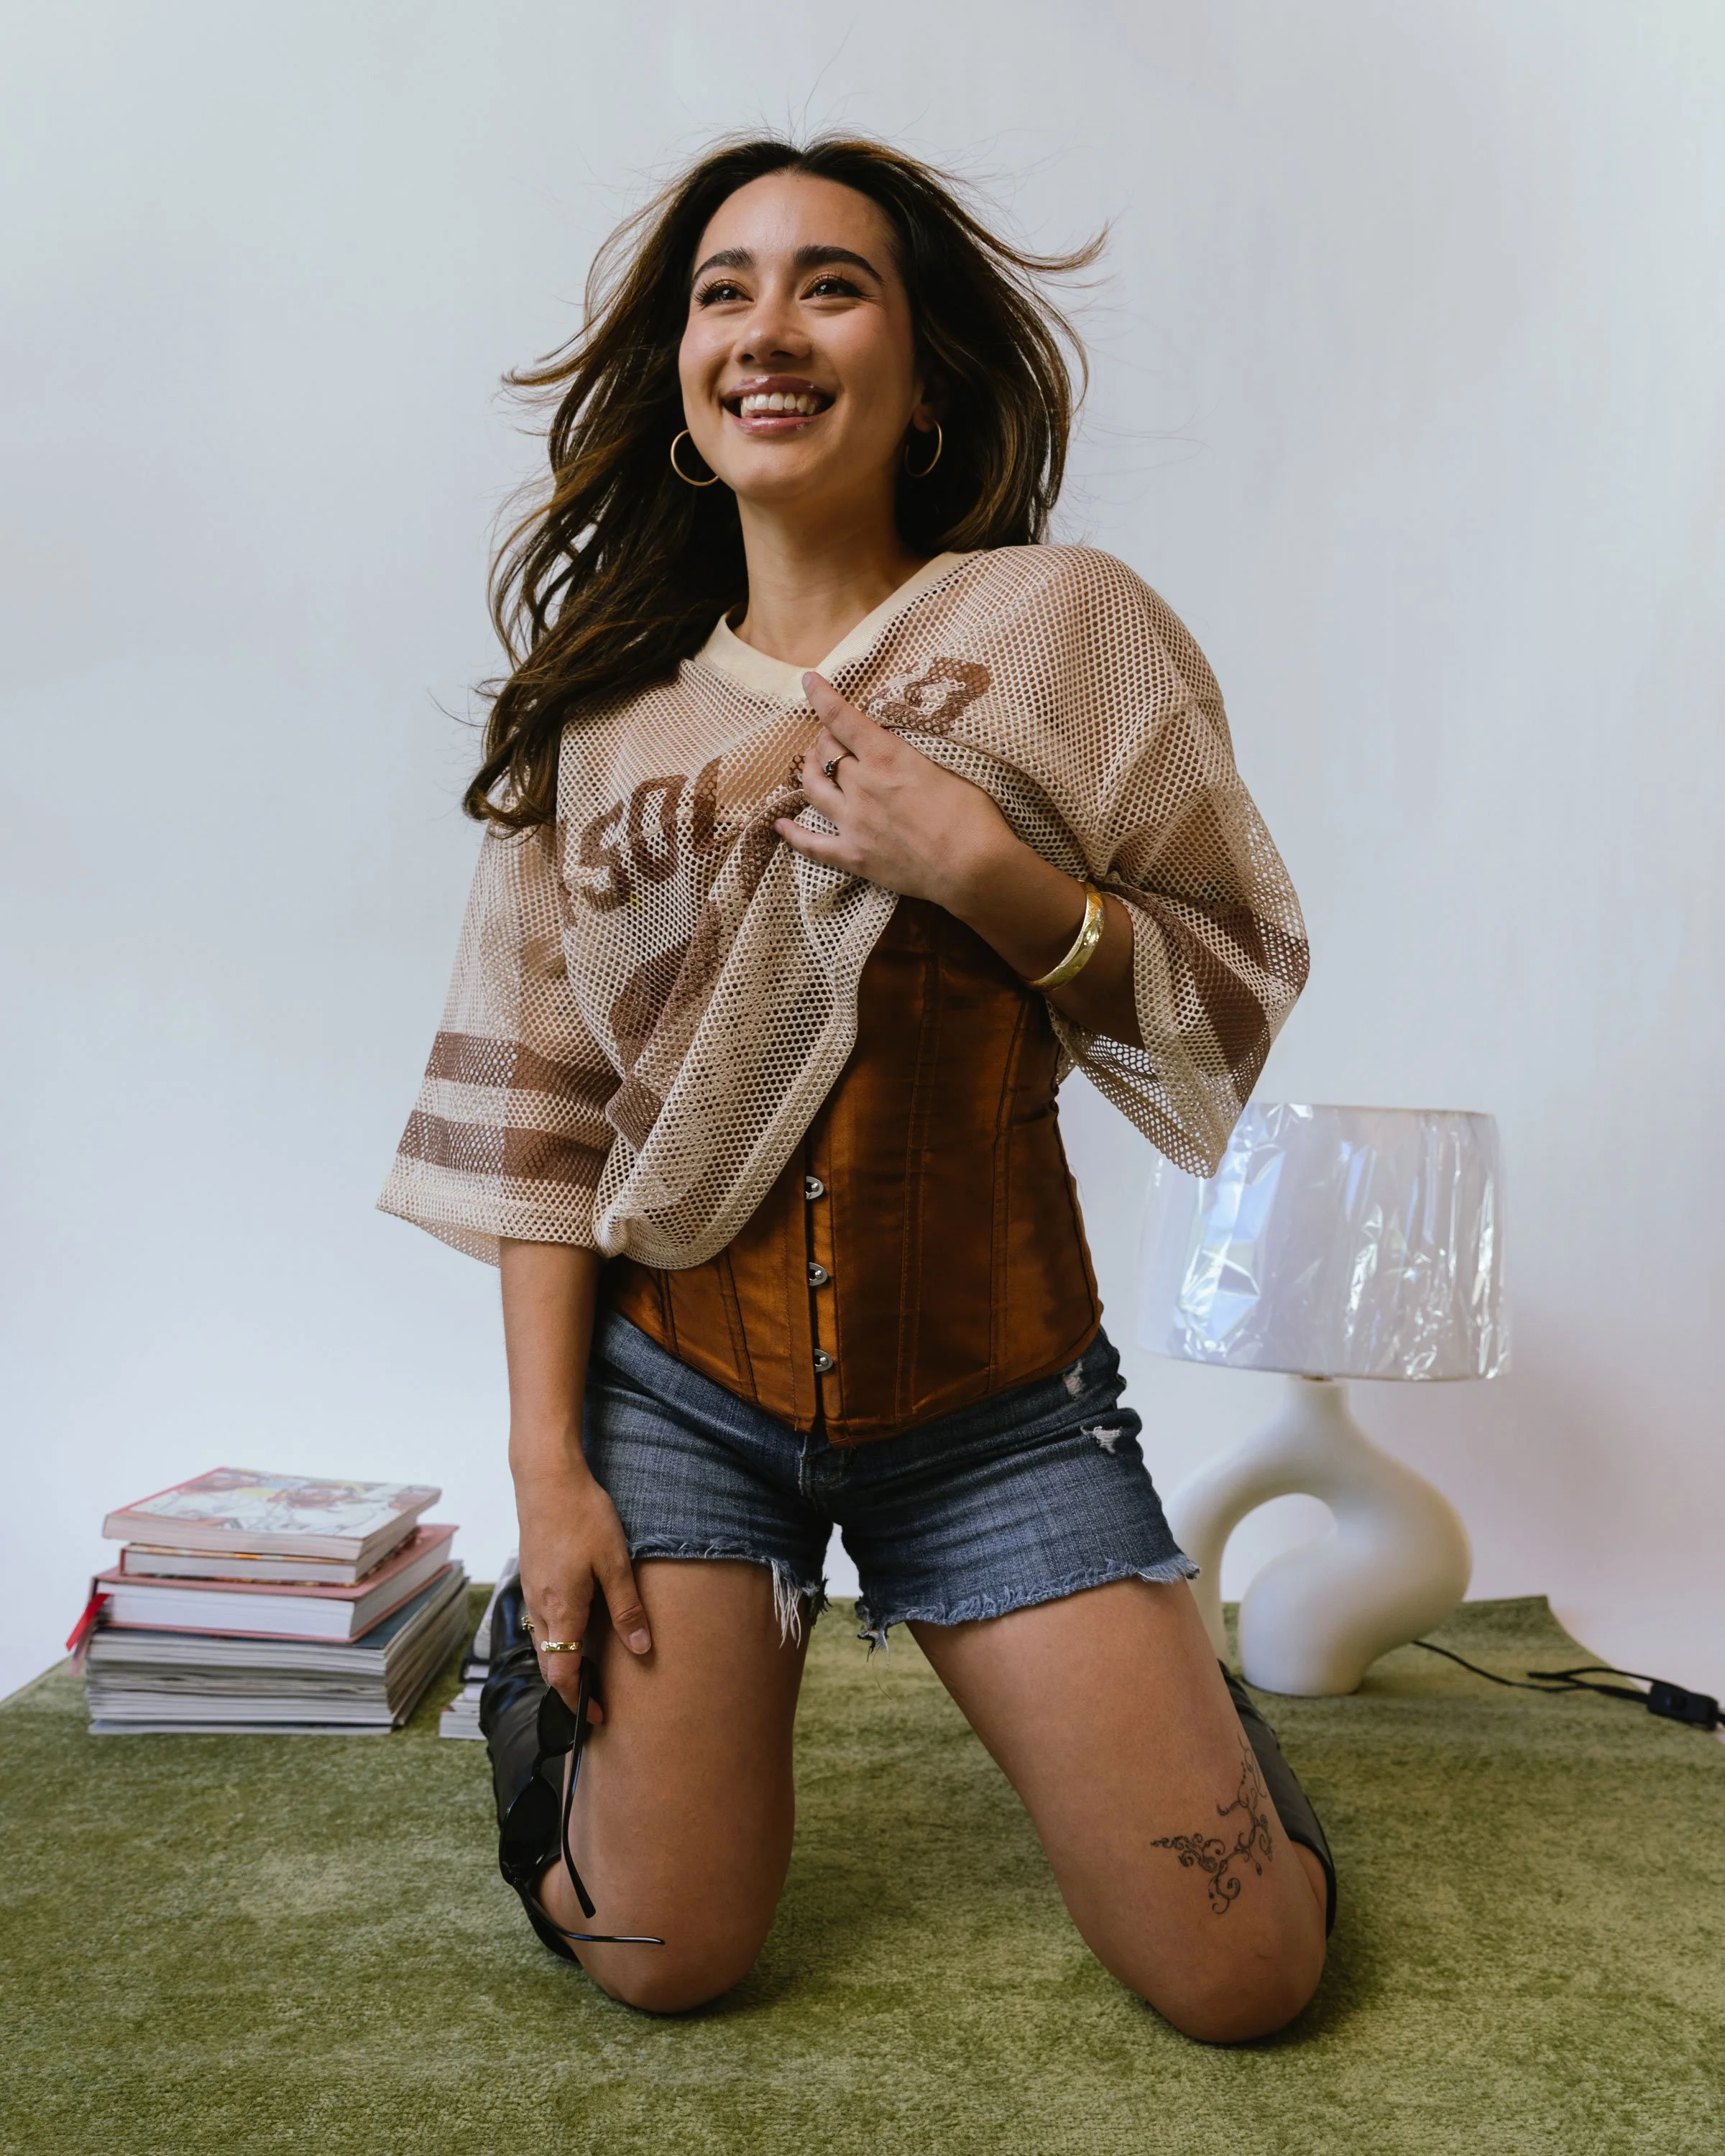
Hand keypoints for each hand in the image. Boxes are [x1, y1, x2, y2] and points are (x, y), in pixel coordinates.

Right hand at [514, 1455, 650, 1714]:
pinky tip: (575, 1628)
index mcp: (562, 1611)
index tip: (596, 1716)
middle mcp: (540, 1608)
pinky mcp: (531, 1576)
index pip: (563, 1674)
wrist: (545, 1479)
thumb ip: (626, 1608)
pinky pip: (540, 1622)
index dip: (578, 1701)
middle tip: (596, 1700)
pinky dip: (554, 1639)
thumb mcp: (615, 1562)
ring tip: (589, 1670)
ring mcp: (531, 1592)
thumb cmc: (582, 1516)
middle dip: (569, 1688)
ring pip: (542, 1644)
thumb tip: (641, 1648)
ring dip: (561, 1664)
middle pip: (548, 1665)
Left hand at [773, 671, 1017, 909]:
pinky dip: (793, 834)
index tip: (808, 681)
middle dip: (824, 739)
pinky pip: (812, 845)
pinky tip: (781, 824)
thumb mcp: (945, 766)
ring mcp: (854, 823)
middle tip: (830, 737)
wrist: (975, 867)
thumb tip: (895, 747)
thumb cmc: (973, 814)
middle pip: (826, 752)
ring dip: (809, 772)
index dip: (821, 697)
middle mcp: (862, 786)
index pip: (843, 719)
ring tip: (811, 765)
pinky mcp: (854, 856)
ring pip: (814, 789)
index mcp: (887, 757)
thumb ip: (911, 754)